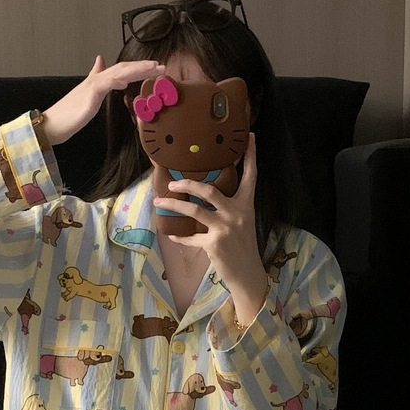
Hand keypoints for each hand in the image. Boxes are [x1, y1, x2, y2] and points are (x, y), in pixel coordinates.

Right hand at [42, 56, 164, 145]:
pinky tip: (125, 81)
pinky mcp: (88, 99)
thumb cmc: (68, 115)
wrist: (50, 125)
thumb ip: (95, 79)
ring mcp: (91, 88)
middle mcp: (95, 81)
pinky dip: (114, 81)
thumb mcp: (87, 96)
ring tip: (151, 69)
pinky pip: (103, 86)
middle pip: (122, 69)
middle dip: (142, 67)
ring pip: (116, 74)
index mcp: (97, 82)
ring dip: (135, 70)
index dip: (138, 69)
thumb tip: (100, 60)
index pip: (121, 71)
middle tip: (161, 67)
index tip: (155, 69)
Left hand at [153, 134, 267, 324]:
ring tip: (159, 201)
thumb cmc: (242, 246)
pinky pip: (191, 237)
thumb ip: (229, 207)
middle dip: (188, 184)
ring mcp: (224, 228)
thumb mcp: (242, 222)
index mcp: (245, 205)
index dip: (250, 155)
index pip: (250, 176)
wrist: (247, 273)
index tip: (249, 136)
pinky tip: (172, 235)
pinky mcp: (213, 244)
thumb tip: (206, 194)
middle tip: (172, 182)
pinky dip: (180, 237)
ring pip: (194, 210)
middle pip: (209, 190)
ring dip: (173, 205)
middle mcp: (236, 213)